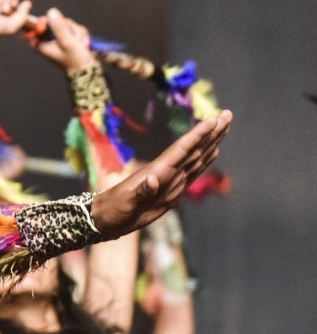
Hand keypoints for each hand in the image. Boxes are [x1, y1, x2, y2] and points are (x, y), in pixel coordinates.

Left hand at [30, 8, 97, 73]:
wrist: (87, 71)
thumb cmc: (75, 59)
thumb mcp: (66, 41)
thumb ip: (59, 27)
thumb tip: (51, 11)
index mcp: (40, 43)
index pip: (37, 25)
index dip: (48, 21)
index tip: (59, 24)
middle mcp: (48, 40)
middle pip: (56, 22)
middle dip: (70, 28)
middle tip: (75, 38)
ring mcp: (58, 39)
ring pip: (68, 25)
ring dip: (77, 32)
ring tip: (81, 43)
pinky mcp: (67, 39)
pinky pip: (74, 30)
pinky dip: (80, 35)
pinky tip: (84, 43)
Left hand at [89, 112, 232, 237]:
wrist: (106, 219)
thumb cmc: (113, 210)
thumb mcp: (125, 203)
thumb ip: (140, 192)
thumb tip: (153, 178)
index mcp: (157, 171)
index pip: (182, 149)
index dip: (198, 135)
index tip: (213, 120)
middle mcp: (167, 172)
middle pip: (194, 148)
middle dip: (211, 133)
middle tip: (227, 114)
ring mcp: (171, 180)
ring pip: (197, 157)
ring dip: (211, 142)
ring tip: (224, 127)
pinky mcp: (173, 190)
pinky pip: (193, 172)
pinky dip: (205, 161)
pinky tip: (213, 152)